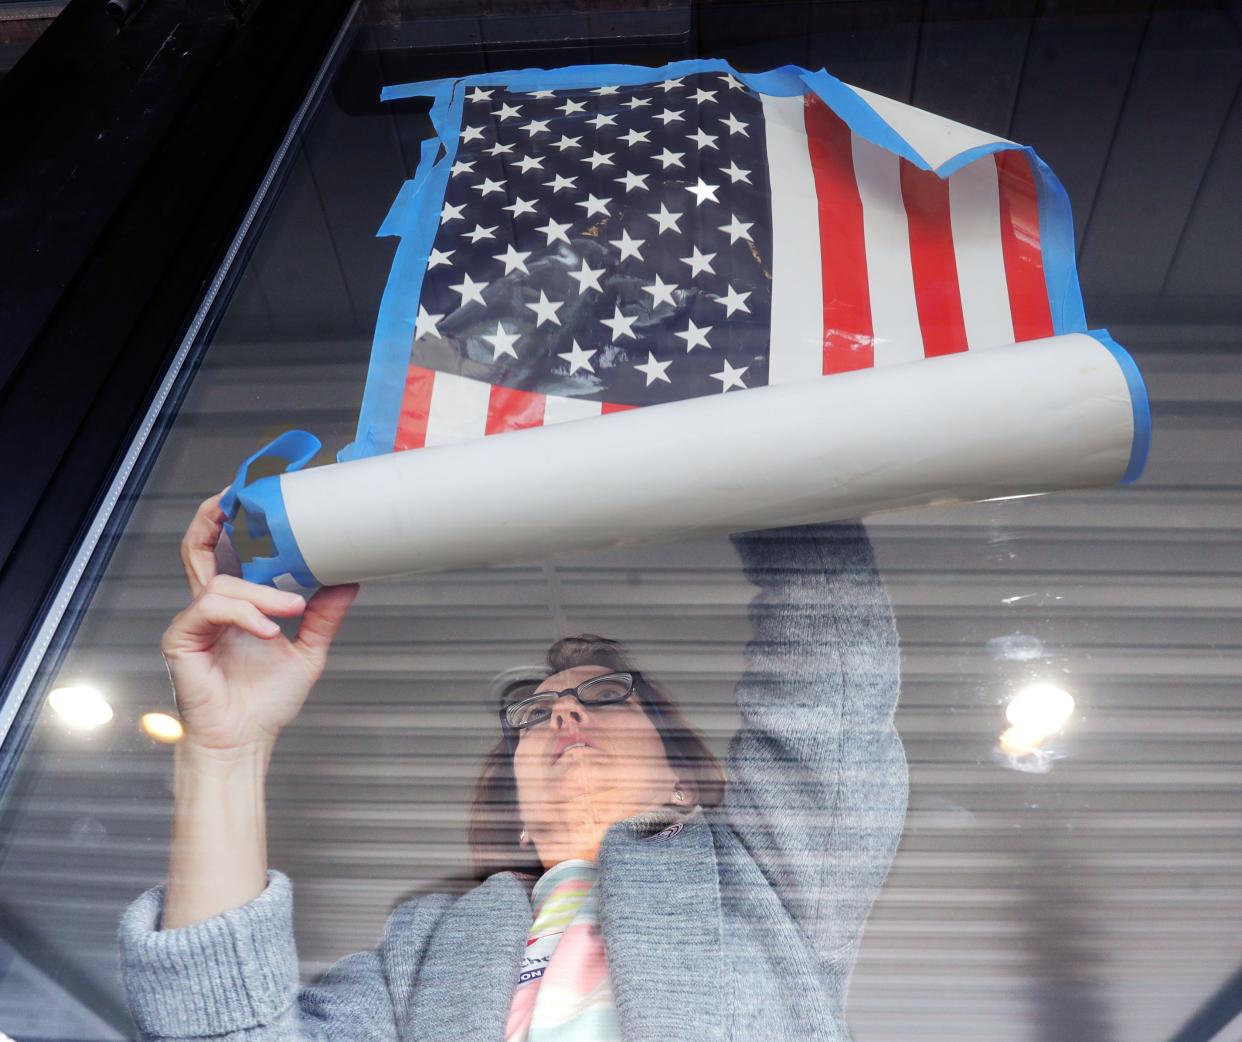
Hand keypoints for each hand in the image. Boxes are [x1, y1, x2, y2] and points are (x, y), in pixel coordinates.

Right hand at [161, 491, 358, 758]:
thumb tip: (348, 580)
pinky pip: (210, 610)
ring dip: (261, 593)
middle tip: (241, 497)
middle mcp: (210, 607)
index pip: (226, 550)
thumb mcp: (307, 650)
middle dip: (215, 517)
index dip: (235, 520)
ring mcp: (194, 622)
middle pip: (199, 547)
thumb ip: (324, 615)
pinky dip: (245, 616)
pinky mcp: (182, 640)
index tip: (258, 492)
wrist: (245, 741)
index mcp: (235, 605)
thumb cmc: (265, 702)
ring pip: (222, 582)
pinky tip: (269, 633)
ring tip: (292, 610)